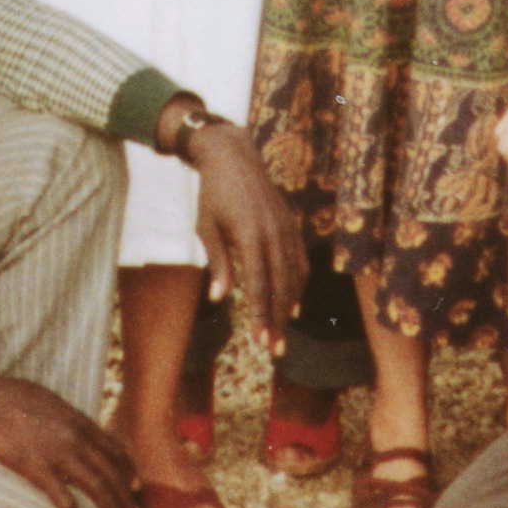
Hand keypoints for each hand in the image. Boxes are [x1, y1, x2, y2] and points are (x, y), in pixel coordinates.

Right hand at [0, 354, 138, 507]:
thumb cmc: (12, 395)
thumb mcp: (50, 400)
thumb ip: (66, 417)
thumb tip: (72, 426)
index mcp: (79, 420)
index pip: (113, 448)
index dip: (127, 469)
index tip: (136, 485)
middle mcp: (76, 438)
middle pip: (110, 470)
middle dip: (125, 495)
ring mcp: (59, 454)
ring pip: (96, 486)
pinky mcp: (38, 470)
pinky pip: (63, 501)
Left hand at [181, 117, 307, 353]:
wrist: (234, 156)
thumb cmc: (213, 195)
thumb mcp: (207, 227)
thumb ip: (218, 262)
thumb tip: (218, 298)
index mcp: (251, 234)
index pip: (260, 285)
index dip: (262, 316)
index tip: (261, 342)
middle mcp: (274, 232)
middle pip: (281, 286)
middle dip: (278, 321)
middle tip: (275, 351)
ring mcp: (286, 227)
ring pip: (294, 275)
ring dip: (290, 307)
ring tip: (283, 334)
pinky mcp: (291, 223)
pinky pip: (300, 259)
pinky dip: (299, 284)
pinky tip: (294, 304)